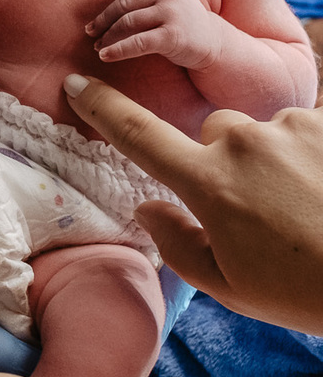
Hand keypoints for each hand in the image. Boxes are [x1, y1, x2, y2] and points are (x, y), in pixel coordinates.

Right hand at [64, 72, 322, 330]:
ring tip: (308, 210)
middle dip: (224, 161)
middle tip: (261, 213)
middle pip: (214, 133)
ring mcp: (292, 127)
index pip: (139, 135)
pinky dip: (313, 158)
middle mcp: (244, 142)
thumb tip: (148, 206)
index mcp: (208, 182)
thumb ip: (177, 243)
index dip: (103, 108)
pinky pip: (307, 131)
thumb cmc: (305, 291)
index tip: (77, 84)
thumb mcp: (230, 286)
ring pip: (265, 133)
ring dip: (276, 161)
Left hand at [86, 0, 222, 67]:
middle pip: (124, 3)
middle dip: (103, 18)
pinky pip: (137, 43)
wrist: (212, 41)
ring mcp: (171, 13)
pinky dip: (117, 50)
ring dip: (107, 36)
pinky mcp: (172, 36)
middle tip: (89, 30)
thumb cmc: (186, 15)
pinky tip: (104, 56)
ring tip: (97, 46)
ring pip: (127, 23)